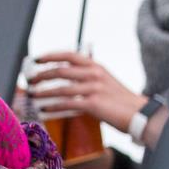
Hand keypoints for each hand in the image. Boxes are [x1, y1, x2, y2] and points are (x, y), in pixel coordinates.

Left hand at [26, 51, 144, 131]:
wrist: (138, 113)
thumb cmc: (119, 100)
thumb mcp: (104, 81)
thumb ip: (86, 77)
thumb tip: (65, 79)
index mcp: (95, 66)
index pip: (69, 55)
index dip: (51, 56)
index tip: (36, 59)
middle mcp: (94, 74)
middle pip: (60, 70)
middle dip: (41, 75)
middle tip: (29, 80)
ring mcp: (93, 88)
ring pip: (61, 88)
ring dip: (43, 92)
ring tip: (32, 95)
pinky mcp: (93, 103)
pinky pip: (67, 104)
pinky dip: (53, 107)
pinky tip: (44, 109)